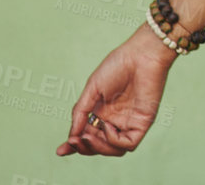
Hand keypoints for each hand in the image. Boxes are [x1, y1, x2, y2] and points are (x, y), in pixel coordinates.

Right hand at [56, 25, 176, 156]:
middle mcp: (115, 120)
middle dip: (84, 147)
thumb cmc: (117, 66)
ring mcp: (129, 122)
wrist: (141, 54)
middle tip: (75, 141)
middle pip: (99, 145)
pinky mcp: (143, 122)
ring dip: (98, 148)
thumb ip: (81, 112)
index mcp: (102, 113)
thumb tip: (71, 136)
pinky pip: (129, 143)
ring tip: (87, 137)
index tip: (60, 151)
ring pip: (113, 149)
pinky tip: (107, 127)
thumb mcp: (92, 89)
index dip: (75, 146)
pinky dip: (115, 141)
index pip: (87, 136)